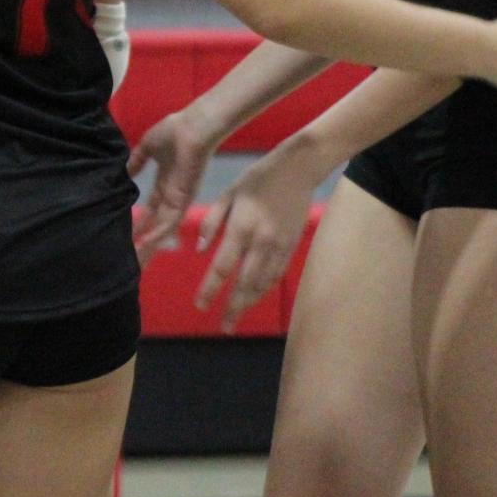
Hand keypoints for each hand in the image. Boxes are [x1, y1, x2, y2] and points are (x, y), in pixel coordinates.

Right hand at [126, 106, 221, 264]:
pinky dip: (157, 234)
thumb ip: (137, 160)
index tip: (128, 237)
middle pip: (156, 226)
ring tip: (135, 262)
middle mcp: (172, 196)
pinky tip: (144, 245)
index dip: (140, 224)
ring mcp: (178, 200)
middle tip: (132, 262)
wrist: (193, 126)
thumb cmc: (174, 132)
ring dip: (149, 245)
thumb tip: (125, 170)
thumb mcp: (148, 146)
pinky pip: (169, 222)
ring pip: (163, 229)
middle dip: (145, 243)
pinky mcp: (183, 200)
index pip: (150, 210)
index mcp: (165, 184)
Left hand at [192, 140, 322, 331]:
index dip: (210, 288)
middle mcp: (261, 242)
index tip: (200, 305)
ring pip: (263, 283)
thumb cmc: (257, 179)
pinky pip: (277, 275)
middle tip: (223, 326)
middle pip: (245, 283)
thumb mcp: (228, 194)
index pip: (223, 266)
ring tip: (236, 317)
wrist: (298, 170)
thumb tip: (199, 250)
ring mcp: (279, 247)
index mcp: (241, 227)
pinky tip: (255, 298)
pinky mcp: (291, 247)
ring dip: (249, 303)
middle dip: (233, 307)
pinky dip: (265, 290)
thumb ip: (211, 221)